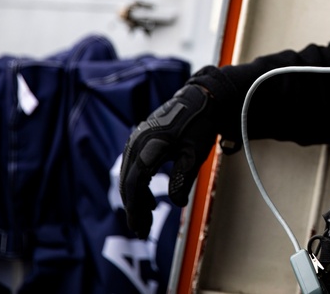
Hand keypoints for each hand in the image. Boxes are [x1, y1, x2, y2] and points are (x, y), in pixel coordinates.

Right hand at [119, 83, 218, 237]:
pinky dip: (138, 185)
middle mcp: (137, 142)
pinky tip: (148, 199)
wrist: (200, 99)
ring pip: (129, 176)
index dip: (135, 209)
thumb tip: (176, 202)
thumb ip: (183, 178)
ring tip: (147, 217)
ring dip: (135, 198)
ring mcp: (136, 139)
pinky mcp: (140, 139)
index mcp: (149, 146)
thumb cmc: (199, 126)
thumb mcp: (194, 153)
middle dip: (133, 209)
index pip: (135, 184)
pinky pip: (133, 167)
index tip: (139, 228)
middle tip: (142, 230)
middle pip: (129, 182)